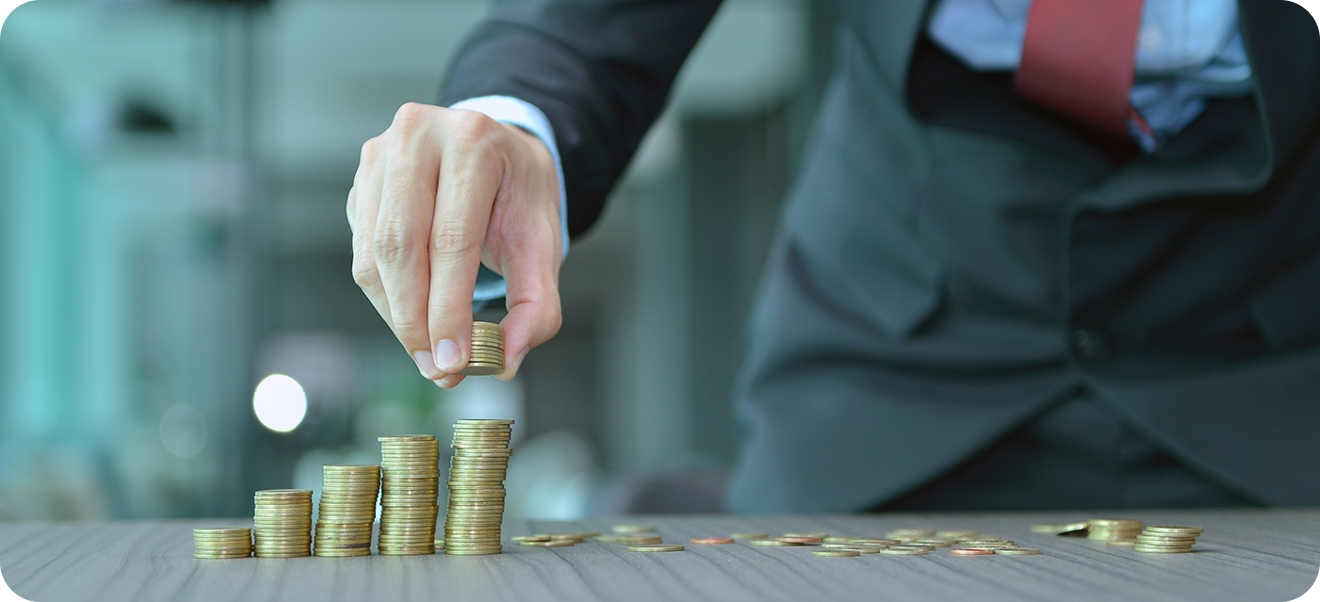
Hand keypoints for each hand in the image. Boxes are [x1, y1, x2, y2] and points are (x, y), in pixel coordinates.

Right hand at [346, 102, 562, 387]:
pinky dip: (386, 297)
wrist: (498, 152)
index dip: (448, 308)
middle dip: (416, 319)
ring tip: (428, 352)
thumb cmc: (518, 196)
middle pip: (401, 245)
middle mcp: (418, 137)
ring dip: (397, 315)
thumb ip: (536, 304)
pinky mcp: (360, 181)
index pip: (452, 239)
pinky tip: (414, 316)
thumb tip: (506, 360)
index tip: (453, 361)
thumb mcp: (542, 243)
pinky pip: (362, 251)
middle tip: (437, 367)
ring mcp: (380, 155)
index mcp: (473, 142)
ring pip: (373, 253)